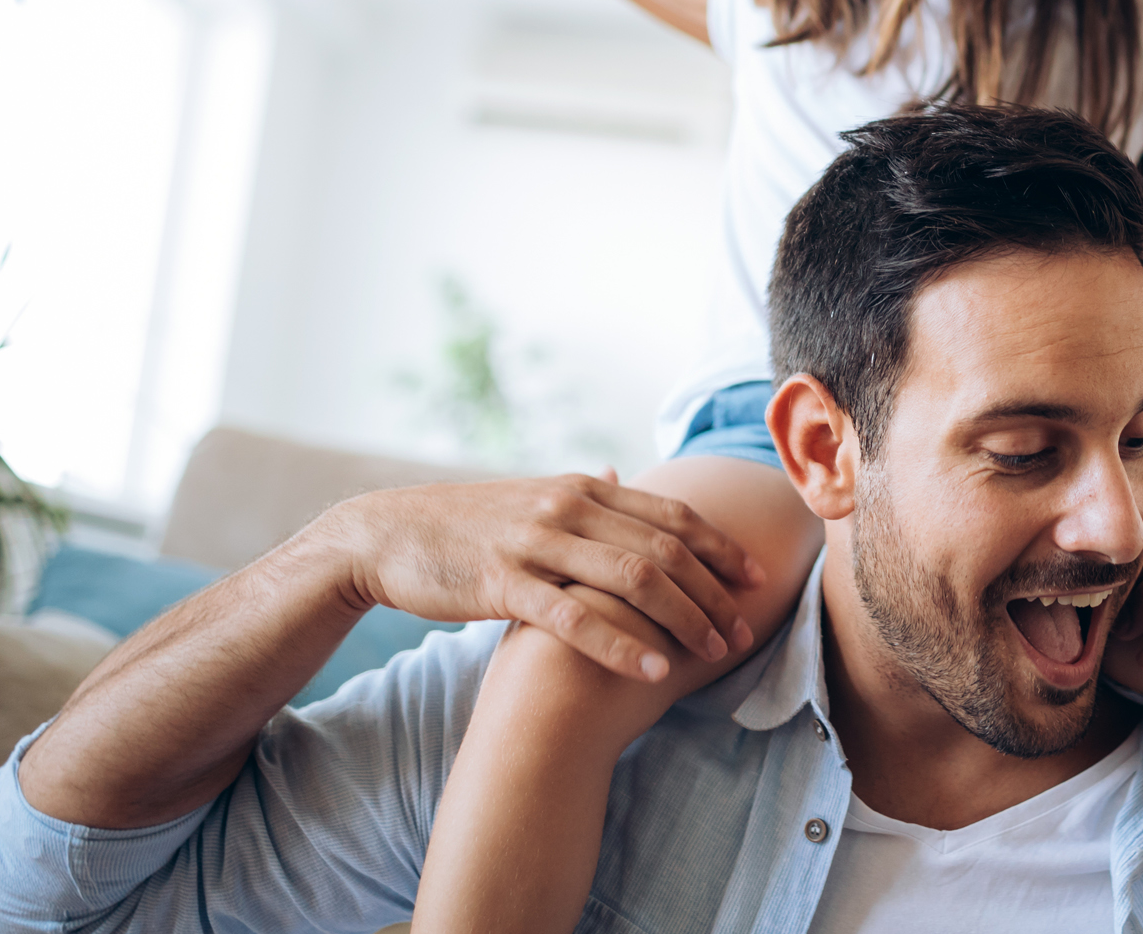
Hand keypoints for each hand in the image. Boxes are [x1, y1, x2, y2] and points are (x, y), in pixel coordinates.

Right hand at [311, 470, 765, 682]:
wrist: (386, 534)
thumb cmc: (466, 524)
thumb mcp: (532, 496)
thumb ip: (583, 494)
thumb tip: (620, 474)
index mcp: (583, 487)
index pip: (671, 517)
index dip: (720, 548)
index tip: (756, 578)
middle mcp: (569, 507)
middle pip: (665, 549)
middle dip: (713, 592)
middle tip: (744, 629)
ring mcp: (537, 543)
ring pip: (632, 580)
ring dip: (683, 618)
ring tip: (714, 653)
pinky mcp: (504, 582)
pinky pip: (575, 617)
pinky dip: (621, 643)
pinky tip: (654, 668)